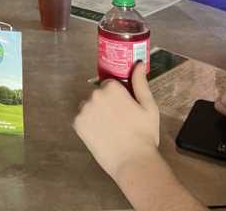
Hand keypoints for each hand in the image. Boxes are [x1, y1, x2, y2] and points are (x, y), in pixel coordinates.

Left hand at [74, 63, 159, 177]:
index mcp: (112, 88)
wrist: (133, 162)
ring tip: (109, 129)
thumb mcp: (148, 106)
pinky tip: (100, 134)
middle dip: (106, 104)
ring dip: (96, 113)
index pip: (110, 85)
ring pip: (89, 106)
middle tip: (118, 121)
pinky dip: (88, 124)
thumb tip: (139, 63)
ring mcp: (84, 110)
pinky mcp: (77, 124)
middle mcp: (94, 95)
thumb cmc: (144, 134)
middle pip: (98, 94)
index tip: (124, 108)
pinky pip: (82, 119)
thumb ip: (140, 83)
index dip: (117, 96)